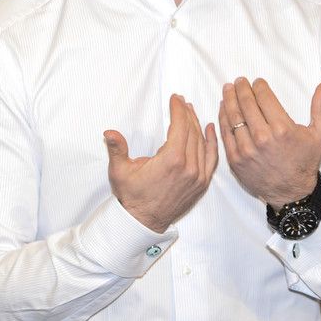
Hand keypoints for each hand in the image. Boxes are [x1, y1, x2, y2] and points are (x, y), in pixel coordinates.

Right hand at [104, 95, 217, 232]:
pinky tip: (210, 130)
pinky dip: (212, 142)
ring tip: (190, 112)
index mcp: (172, 160)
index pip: (180, 126)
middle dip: (187, 114)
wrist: (143, 222)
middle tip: (181, 102)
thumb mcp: (120, 171)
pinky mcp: (201, 184)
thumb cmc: (131, 196)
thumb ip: (116, 149)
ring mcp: (198, 177)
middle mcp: (189, 168)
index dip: (178, 110)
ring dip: (197, 125)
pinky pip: (211, 158)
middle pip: (192, 132)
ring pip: (202, 143)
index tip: (175, 98)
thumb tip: (109, 132)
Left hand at [219, 78, 320, 209]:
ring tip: (228, 89)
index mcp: (282, 129)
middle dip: (241, 89)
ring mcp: (246, 150)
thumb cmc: (306, 162)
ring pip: (233, 117)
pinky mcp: (235, 159)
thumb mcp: (320, 134)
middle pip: (246, 104)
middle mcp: (262, 138)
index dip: (259, 86)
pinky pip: (225, 133)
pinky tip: (223, 107)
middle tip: (239, 81)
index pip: (264, 98)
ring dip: (229, 99)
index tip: (257, 81)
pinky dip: (222, 118)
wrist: (291, 192)